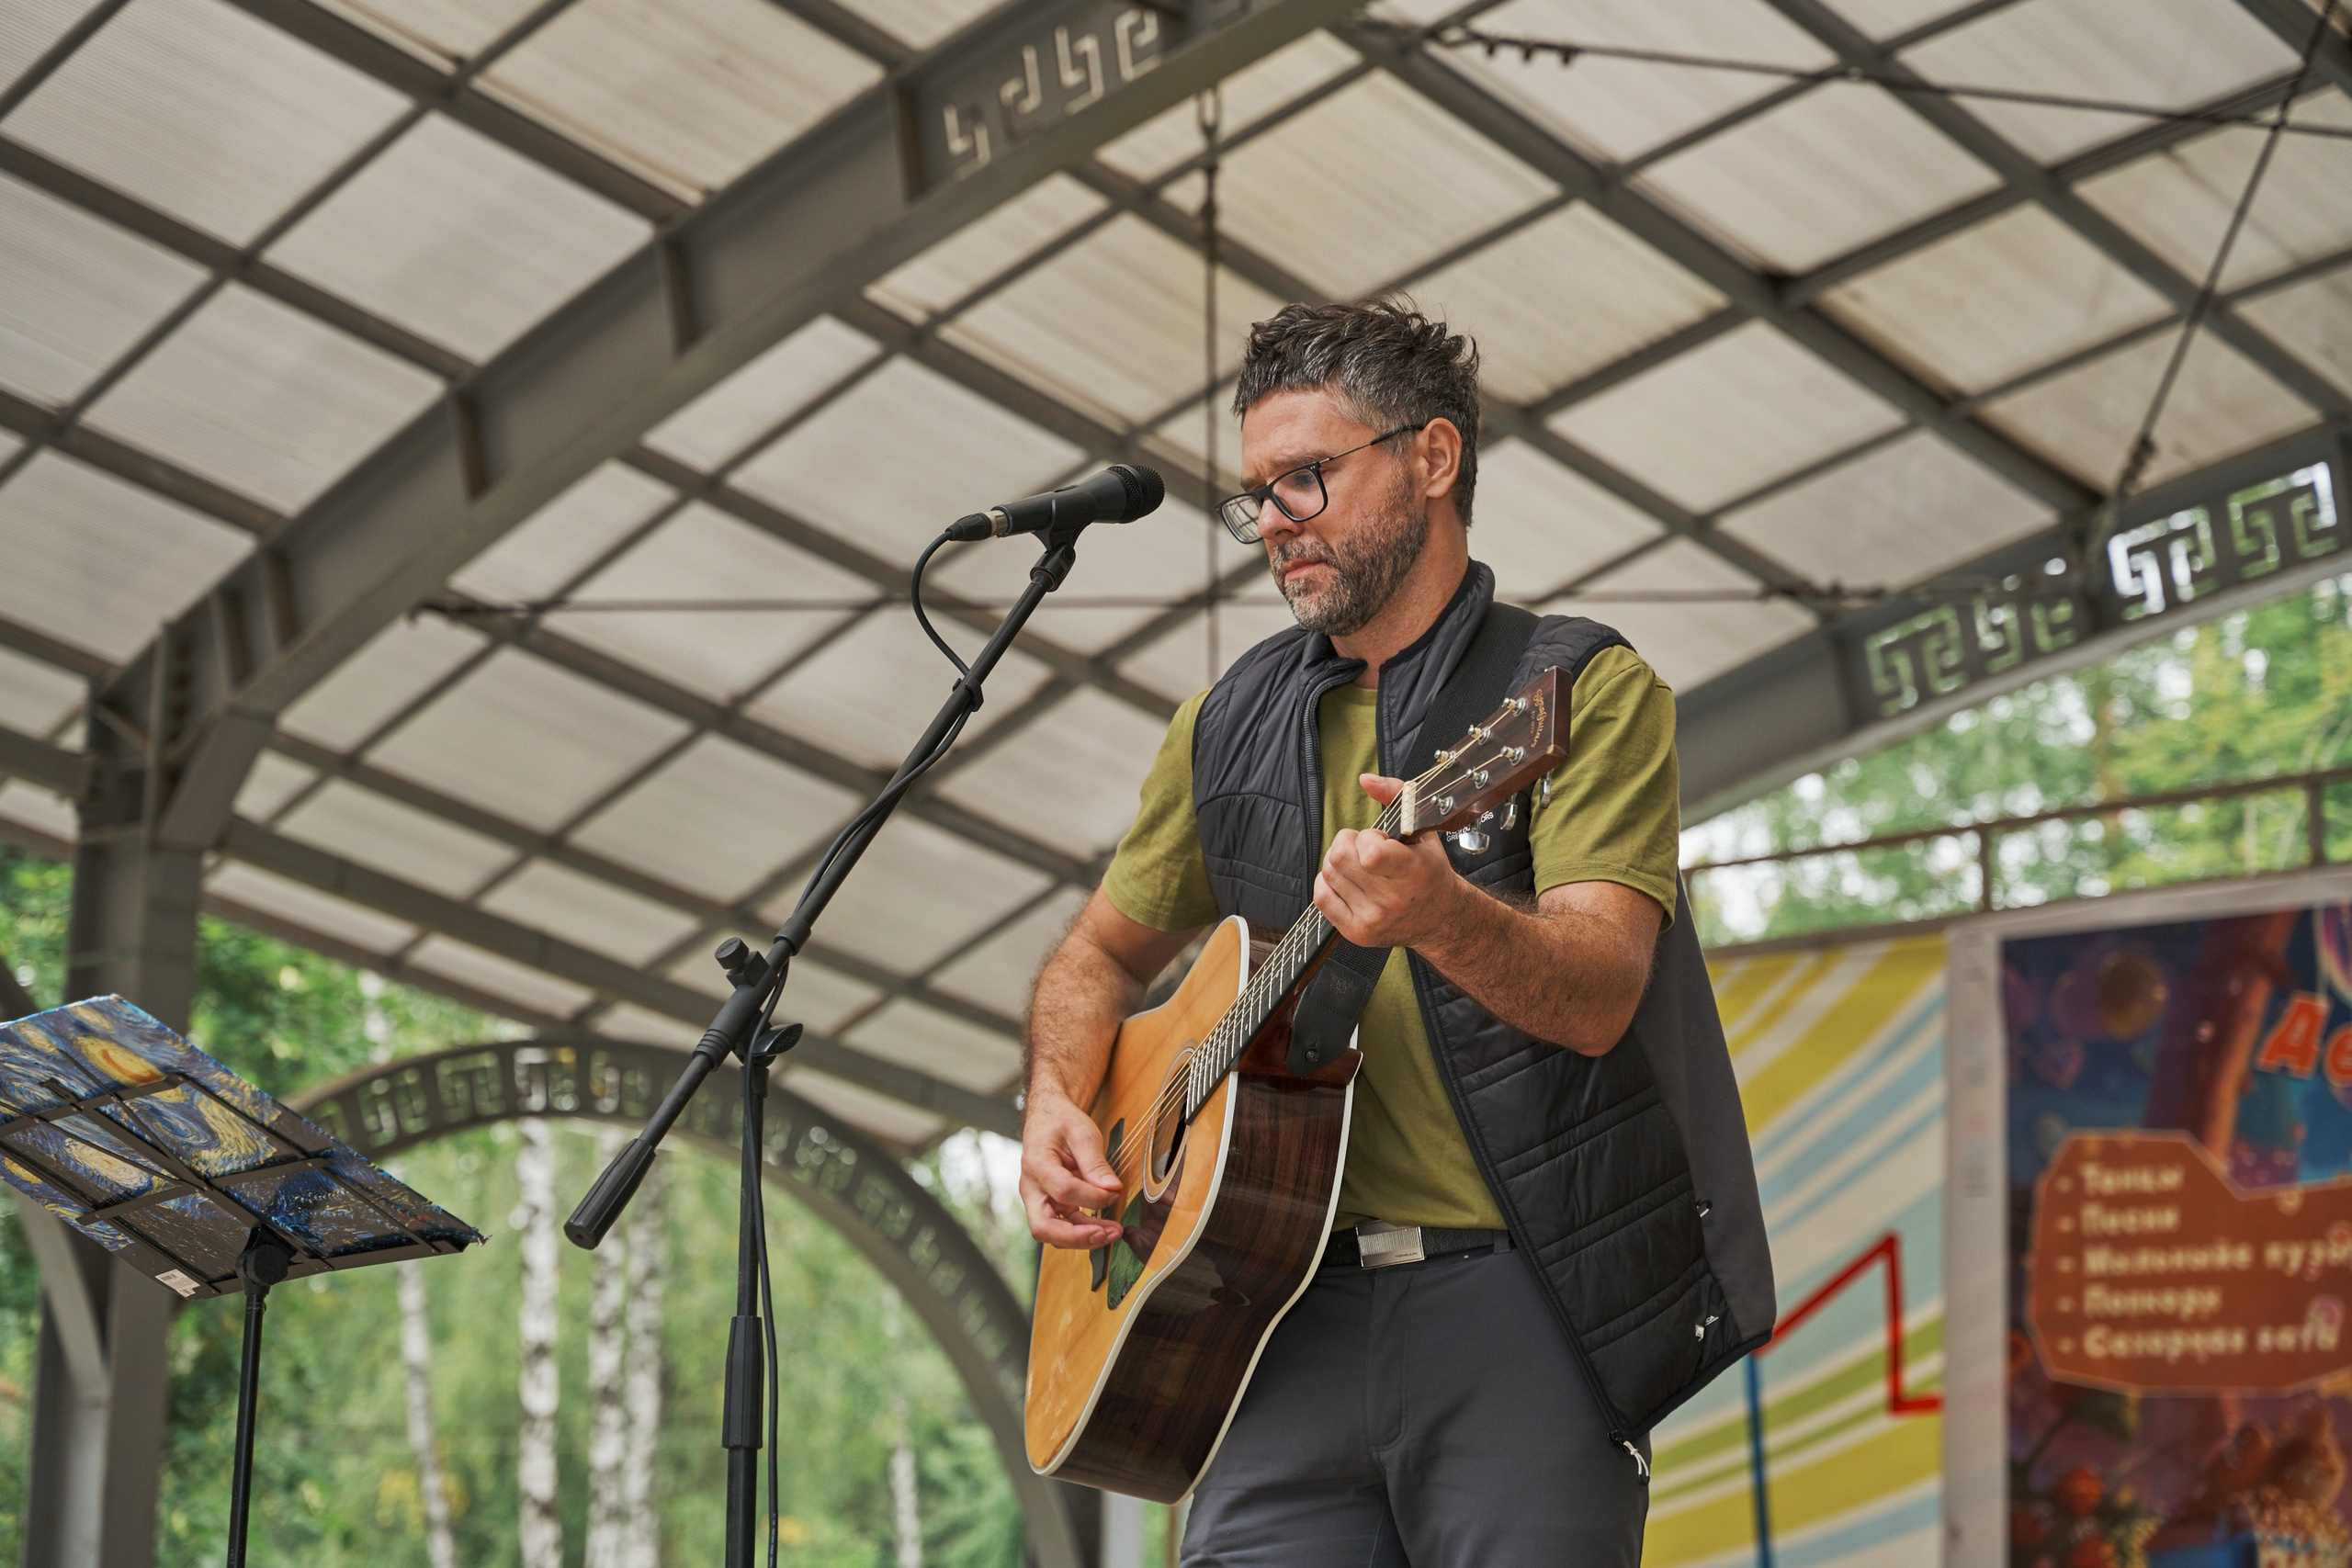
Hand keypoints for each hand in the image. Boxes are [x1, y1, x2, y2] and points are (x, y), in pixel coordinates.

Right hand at [1020, 1091, 1124, 1248]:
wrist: (1048, 1118)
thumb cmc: (1061, 1122)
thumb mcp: (1083, 1133)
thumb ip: (1096, 1163)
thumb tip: (1112, 1189)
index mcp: (1037, 1163)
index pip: (1063, 1190)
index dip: (1092, 1198)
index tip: (1114, 1193)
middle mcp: (1031, 1187)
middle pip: (1043, 1227)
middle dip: (1076, 1237)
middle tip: (1107, 1235)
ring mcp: (1037, 1199)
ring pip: (1052, 1232)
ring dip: (1082, 1238)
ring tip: (1113, 1233)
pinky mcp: (1048, 1205)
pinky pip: (1062, 1225)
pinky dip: (1083, 1230)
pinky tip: (1104, 1228)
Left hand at [1312, 774, 1466, 950]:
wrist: (1440, 918)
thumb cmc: (1430, 871)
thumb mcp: (1423, 830)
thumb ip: (1396, 796)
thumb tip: (1365, 779)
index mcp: (1414, 873)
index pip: (1370, 854)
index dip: (1366, 838)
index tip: (1379, 839)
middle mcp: (1394, 900)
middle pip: (1339, 858)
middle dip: (1347, 843)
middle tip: (1364, 847)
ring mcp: (1373, 919)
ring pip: (1328, 873)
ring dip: (1339, 861)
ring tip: (1360, 864)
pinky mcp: (1357, 932)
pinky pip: (1321, 896)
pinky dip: (1329, 882)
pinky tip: (1349, 880)